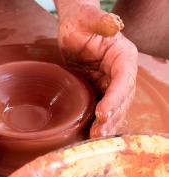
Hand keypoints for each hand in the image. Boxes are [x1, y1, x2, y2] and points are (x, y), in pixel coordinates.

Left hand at [57, 4, 137, 137]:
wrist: (73, 29)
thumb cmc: (81, 21)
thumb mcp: (88, 18)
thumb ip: (101, 21)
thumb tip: (114, 24)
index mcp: (123, 56)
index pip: (123, 80)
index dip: (115, 97)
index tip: (102, 112)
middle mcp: (121, 72)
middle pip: (122, 98)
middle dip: (111, 117)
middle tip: (97, 133)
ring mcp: (111, 83)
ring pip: (114, 107)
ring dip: (107, 124)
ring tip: (95, 138)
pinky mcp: (99, 89)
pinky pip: (103, 107)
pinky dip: (99, 121)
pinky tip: (91, 133)